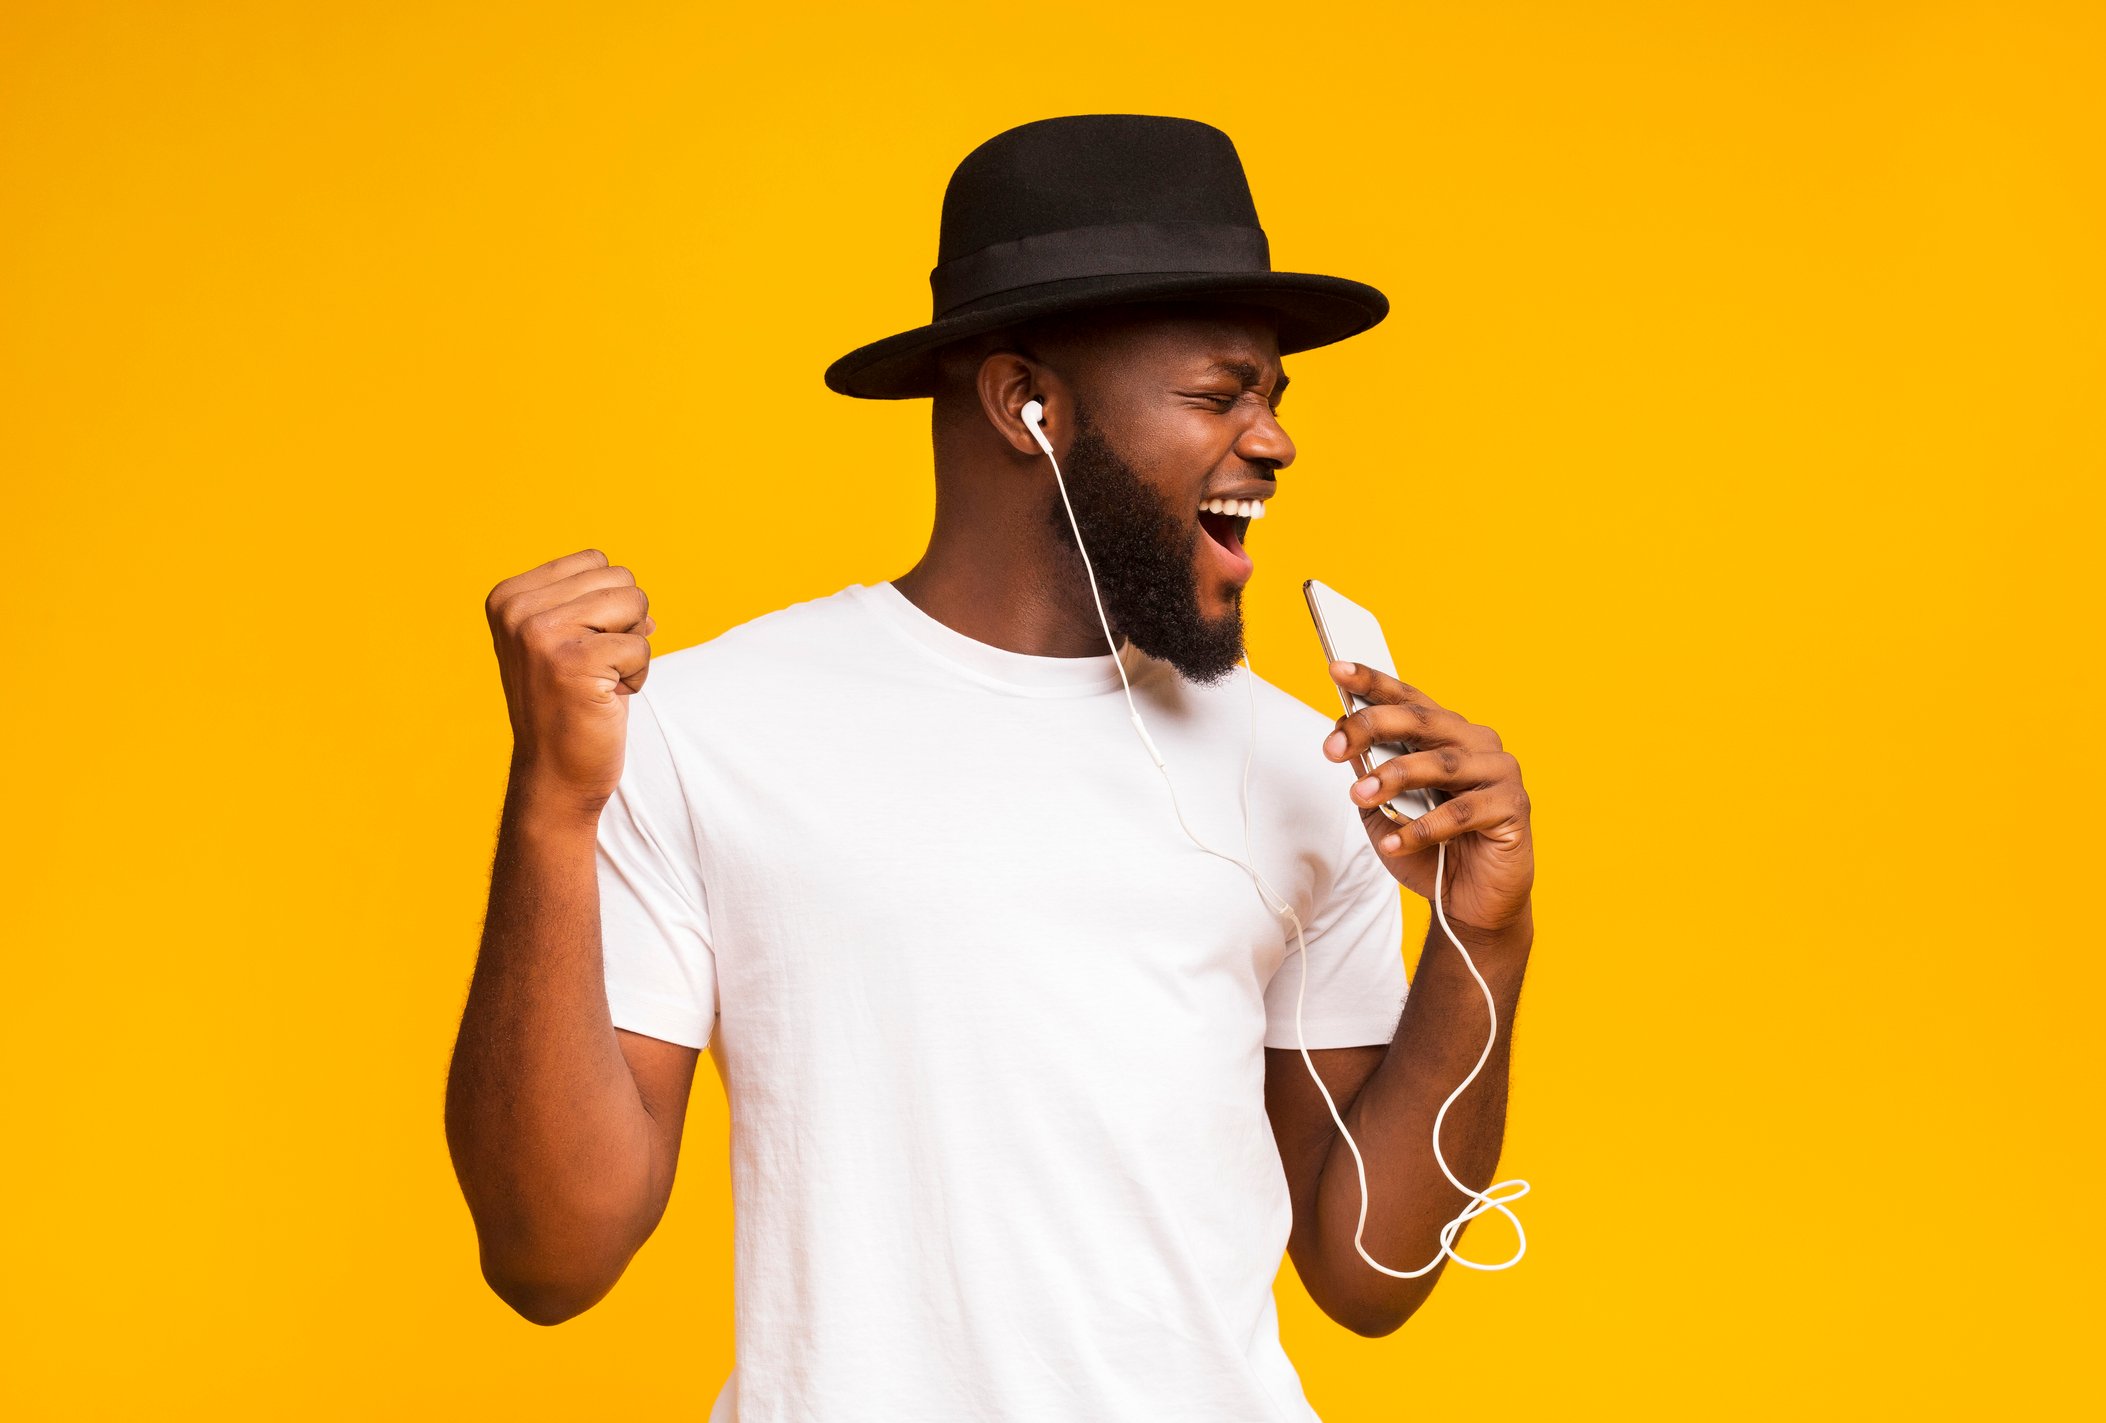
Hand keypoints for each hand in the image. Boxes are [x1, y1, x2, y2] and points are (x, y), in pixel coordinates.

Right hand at [485, 548, 654, 819]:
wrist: (555, 774)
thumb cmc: (571, 707)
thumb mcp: (570, 644)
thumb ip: (596, 608)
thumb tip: (645, 606)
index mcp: (509, 596)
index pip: (596, 561)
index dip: (608, 606)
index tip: (580, 648)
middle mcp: (517, 609)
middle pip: (620, 579)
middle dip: (625, 625)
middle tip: (594, 668)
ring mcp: (539, 633)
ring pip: (635, 603)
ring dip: (633, 647)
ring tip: (600, 679)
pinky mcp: (572, 661)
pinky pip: (641, 644)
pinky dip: (637, 675)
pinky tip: (605, 697)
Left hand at [1322, 661, 1533, 936]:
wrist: (1469, 903)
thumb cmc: (1428, 851)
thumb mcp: (1383, 810)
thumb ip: (1367, 772)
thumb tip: (1340, 732)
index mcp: (1448, 734)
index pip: (1408, 700)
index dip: (1374, 682)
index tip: (1337, 669)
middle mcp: (1476, 743)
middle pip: (1423, 721)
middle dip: (1373, 727)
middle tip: (1334, 746)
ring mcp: (1499, 773)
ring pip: (1442, 763)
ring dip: (1394, 777)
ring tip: (1360, 795)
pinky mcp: (1512, 808)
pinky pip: (1461, 812)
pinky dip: (1422, 827)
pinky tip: (1394, 841)